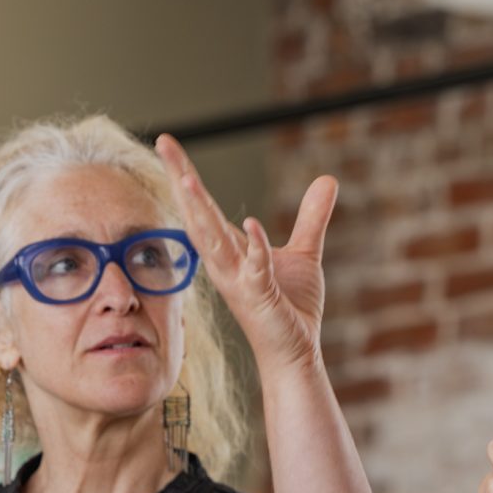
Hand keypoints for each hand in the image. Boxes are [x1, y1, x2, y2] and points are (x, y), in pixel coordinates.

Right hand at [156, 133, 333, 383]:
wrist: (296, 351)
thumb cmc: (291, 306)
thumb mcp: (303, 253)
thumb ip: (311, 216)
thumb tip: (328, 179)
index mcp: (229, 250)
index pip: (202, 206)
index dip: (184, 174)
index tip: (167, 141)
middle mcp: (226, 263)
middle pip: (198, 215)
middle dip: (181, 179)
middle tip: (164, 144)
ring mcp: (240, 281)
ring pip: (215, 241)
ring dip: (202, 211)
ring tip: (188, 180)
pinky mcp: (261, 298)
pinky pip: (255, 269)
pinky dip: (254, 247)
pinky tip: (252, 224)